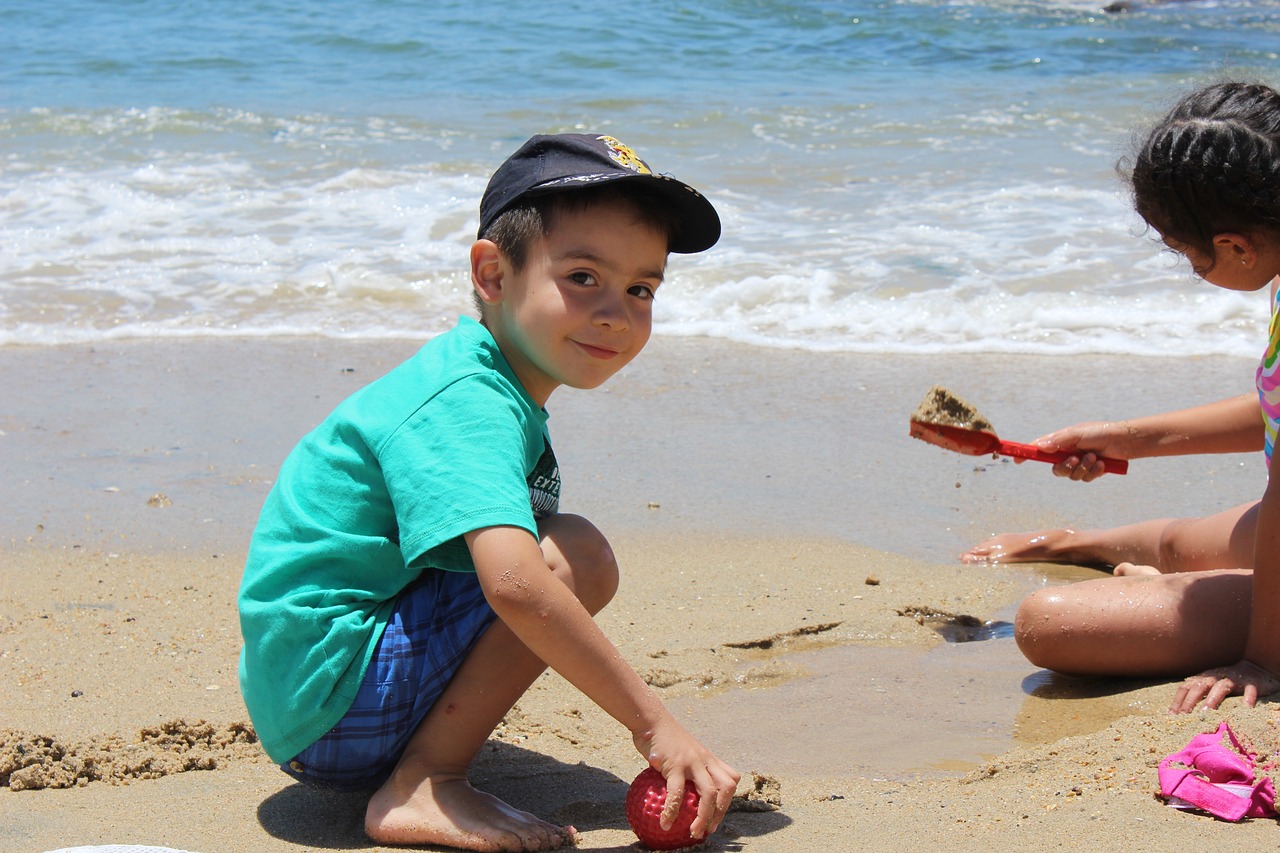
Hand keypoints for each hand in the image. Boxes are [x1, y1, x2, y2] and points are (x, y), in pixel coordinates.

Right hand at [633, 716, 739, 839]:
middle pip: (727, 788)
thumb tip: (676, 793)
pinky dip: (672, 811)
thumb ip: (684, 768)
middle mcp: (705, 759)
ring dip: (704, 817)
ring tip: (694, 833)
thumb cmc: (661, 738)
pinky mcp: (676, 764)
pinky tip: (665, 823)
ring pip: (709, 793)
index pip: (731, 779)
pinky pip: (677, 793)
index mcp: (708, 758)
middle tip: (709, 829)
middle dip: (722, 812)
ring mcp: (693, 762)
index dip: (728, 800)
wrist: (651, 720)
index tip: (716, 816)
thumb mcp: (681, 751)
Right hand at [1035, 420, 1133, 481]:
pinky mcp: (1090, 471)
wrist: (1125, 441)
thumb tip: (1040, 447)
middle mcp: (1067, 453)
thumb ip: (1058, 441)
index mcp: (1061, 441)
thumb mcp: (1078, 434)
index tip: (1017, 459)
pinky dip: (1093, 472)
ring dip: (1083, 468)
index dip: (1028, 454)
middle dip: (1066, 467)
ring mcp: (1078, 463)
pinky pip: (1085, 479)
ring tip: (1095, 458)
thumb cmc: (1101, 432)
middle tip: (1075, 459)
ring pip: (1071, 476)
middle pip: (1055, 469)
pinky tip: (1102, 465)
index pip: (1039, 448)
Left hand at [1169, 659, 1279, 713]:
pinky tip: (1245, 708)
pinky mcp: (1252, 682)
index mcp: (1203, 678)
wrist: (1255, 667)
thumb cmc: (1228, 681)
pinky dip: (1248, 698)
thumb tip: (1182, 715)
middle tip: (1184, 716)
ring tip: (1206, 712)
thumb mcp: (1210, 685)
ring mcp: (1233, 678)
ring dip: (1212, 699)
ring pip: (1220, 687)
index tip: (1171, 715)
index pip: (1186, 687)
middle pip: (1199, 687)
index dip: (1178, 700)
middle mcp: (1215, 676)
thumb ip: (1199, 695)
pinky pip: (1250, 691)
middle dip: (1190, 701)